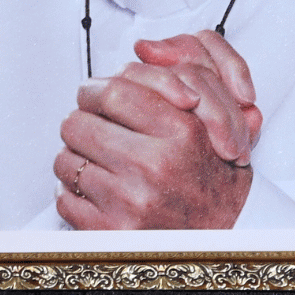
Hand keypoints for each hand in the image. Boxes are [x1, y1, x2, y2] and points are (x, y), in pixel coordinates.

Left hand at [52, 33, 260, 228]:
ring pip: (65, 160)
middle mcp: (155, 165)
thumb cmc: (214, 181)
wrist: (228, 239)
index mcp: (181, 133)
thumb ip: (173, 85)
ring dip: (76, 160)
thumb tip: (135, 54)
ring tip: (98, 164)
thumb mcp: (210, 125)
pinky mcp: (112, 232)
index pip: (112, 90)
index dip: (96, 91)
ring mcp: (131, 201)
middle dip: (82, 124)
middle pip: (77, 123)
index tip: (96, 99)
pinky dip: (74, 195)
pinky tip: (96, 193)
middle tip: (94, 132)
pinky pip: (65, 199)